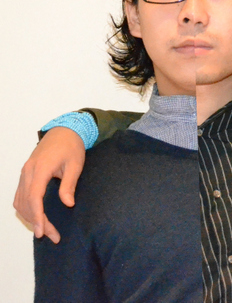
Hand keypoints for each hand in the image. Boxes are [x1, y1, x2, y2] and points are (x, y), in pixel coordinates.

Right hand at [13, 127, 85, 243]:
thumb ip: (69, 185)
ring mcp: (24, 172)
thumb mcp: (75, 165)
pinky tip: (36, 217)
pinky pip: (20, 195)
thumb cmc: (72, 147)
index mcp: (40, 169)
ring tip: (46, 230)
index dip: (37, 217)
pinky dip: (26, 209)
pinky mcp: (26, 174)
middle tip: (52, 236)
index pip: (34, 198)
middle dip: (37, 222)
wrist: (64, 131)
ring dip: (30, 217)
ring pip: (20, 201)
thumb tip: (68, 204)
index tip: (43, 232)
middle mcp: (27, 172)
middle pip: (26, 203)